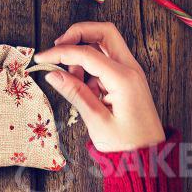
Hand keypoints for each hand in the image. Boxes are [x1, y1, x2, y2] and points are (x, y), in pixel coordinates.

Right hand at [34, 22, 164, 151]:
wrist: (149, 159)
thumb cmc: (127, 146)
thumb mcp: (97, 121)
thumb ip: (75, 93)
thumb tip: (52, 74)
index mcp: (124, 79)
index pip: (86, 52)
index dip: (60, 52)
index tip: (41, 58)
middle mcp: (130, 69)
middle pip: (103, 32)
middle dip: (77, 34)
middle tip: (58, 48)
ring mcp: (130, 72)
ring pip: (104, 43)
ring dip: (83, 52)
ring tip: (73, 80)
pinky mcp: (126, 78)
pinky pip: (105, 60)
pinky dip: (90, 66)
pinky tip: (84, 87)